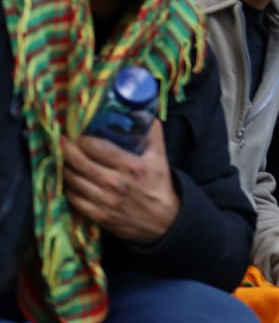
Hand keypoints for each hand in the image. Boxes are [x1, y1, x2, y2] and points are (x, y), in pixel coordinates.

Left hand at [61, 118, 178, 241]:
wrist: (162, 221)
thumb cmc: (159, 185)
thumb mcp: (159, 156)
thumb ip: (152, 132)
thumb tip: (142, 112)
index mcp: (131, 166)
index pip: (98, 148)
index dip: (83, 139)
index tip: (78, 133)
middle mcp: (116, 183)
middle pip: (81, 163)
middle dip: (68, 149)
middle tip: (62, 141)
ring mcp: (106, 202)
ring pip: (74, 181)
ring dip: (65, 168)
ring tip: (63, 159)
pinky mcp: (100, 216)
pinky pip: (75, 200)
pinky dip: (68, 188)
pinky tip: (68, 180)